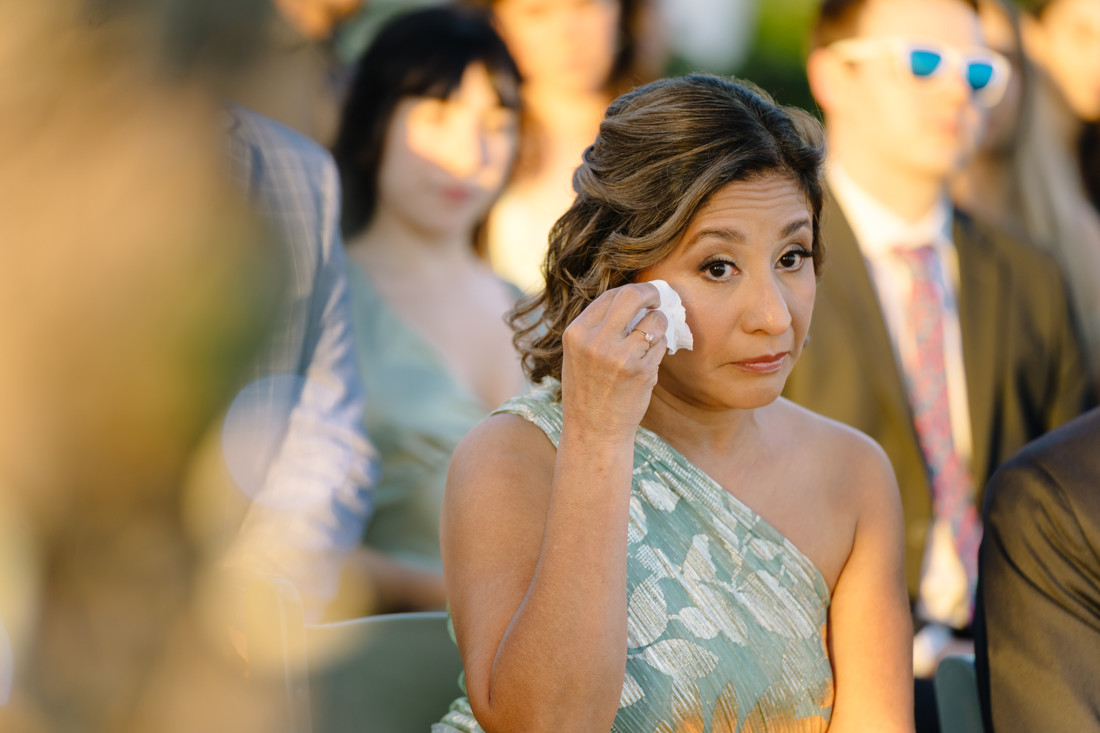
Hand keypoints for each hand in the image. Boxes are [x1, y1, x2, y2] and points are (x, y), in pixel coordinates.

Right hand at [560, 283, 667, 442]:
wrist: (594, 432)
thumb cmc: (587, 391)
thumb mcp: (578, 354)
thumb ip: (599, 327)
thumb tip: (634, 299)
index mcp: (576, 334)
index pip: (609, 296)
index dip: (632, 291)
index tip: (643, 295)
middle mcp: (596, 342)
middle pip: (632, 295)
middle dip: (651, 292)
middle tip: (659, 298)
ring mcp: (620, 357)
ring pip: (655, 320)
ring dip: (661, 323)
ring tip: (654, 336)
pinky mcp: (642, 371)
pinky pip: (661, 345)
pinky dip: (660, 347)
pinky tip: (649, 359)